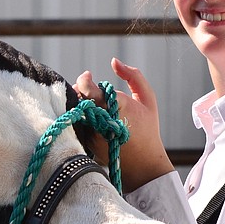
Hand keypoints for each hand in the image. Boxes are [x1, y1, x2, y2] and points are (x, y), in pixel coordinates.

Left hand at [75, 59, 173, 191]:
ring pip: (76, 111)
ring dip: (79, 104)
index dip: (83, 80)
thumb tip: (114, 60)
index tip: (87, 76)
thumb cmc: (147, 128)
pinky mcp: (87, 143)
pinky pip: (78, 123)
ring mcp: (92, 132)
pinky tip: (90, 119)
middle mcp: (101, 119)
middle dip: (80, 90)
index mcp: (116, 105)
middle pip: (78, 98)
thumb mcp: (147, 99)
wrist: (143, 163)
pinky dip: (81, 117)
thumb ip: (133, 76)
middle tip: (87, 89)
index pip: (87, 88)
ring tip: (90, 105)